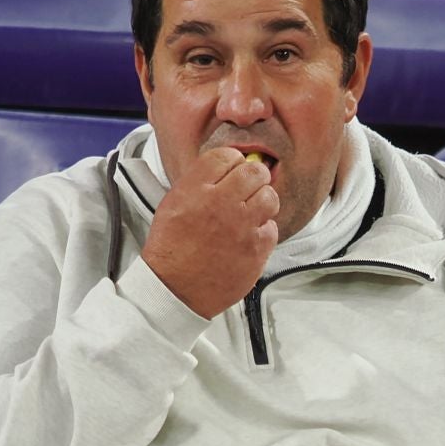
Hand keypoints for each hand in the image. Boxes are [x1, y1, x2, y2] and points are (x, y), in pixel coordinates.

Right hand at [139, 147, 278, 316]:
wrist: (175, 289)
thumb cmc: (171, 250)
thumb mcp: (173, 204)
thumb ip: (198, 183)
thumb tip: (225, 170)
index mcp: (195, 189)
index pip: (227, 156)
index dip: (233, 162)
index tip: (234, 170)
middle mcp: (220, 204)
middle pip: (254, 171)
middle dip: (255, 177)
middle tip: (250, 187)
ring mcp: (241, 227)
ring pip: (270, 197)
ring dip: (263, 201)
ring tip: (251, 213)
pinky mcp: (256, 250)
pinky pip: (272, 228)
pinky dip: (263, 231)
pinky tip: (249, 237)